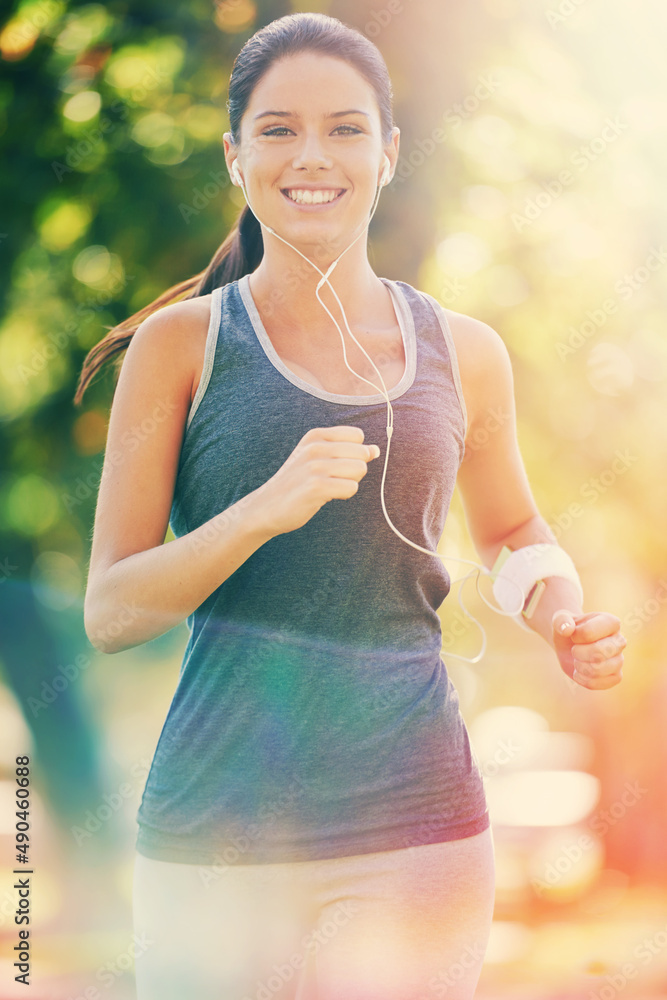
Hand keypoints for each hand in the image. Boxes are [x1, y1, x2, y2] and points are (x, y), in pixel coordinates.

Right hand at [252, 425, 380, 536]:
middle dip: (354, 470)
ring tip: (328, 487)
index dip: (355, 452)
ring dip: (349, 483)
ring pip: (360, 470)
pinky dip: (343, 495)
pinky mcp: (316, 486)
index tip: (337, 464)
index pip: (358, 435)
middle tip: (332, 479)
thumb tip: (375, 450)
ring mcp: (315, 466)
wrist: (266, 507)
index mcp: (315, 435)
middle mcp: (315, 447)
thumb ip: (346, 451)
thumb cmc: (296, 483)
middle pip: (362, 453)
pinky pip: (351, 488)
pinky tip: (325, 496)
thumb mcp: (316, 458)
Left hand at [552, 610, 625, 689]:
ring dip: (580, 667)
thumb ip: (561, 620)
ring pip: (598, 670)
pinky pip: (599, 684)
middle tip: (574, 650)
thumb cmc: (569, 629)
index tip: (574, 634)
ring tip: (577, 661)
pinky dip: (583, 680)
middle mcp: (620, 641)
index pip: (589, 633)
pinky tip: (579, 672)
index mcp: (611, 622)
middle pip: (598, 653)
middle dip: (578, 653)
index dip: (575, 636)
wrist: (569, 644)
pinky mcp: (615, 677)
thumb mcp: (561, 620)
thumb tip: (567, 629)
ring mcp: (620, 660)